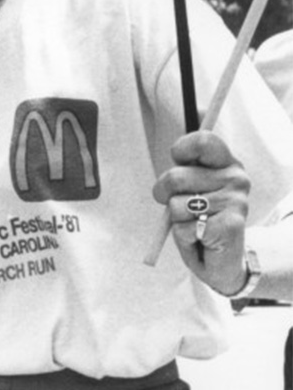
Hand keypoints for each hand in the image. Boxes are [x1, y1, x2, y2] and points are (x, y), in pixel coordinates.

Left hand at [152, 131, 250, 294]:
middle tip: (181, 207)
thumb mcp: (189, 190)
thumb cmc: (200, 220)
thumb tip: (165, 176)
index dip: (181, 150)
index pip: (203, 141)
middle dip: (165, 194)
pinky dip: (184, 238)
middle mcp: (236, 178)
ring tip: (195, 225)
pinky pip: (183, 228)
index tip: (178, 161)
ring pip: (175, 205)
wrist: (224, 260)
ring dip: (177, 220)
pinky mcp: (230, 225)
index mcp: (226, 163)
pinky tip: (202, 239)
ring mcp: (236, 201)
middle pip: (175, 177)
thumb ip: (180, 173)